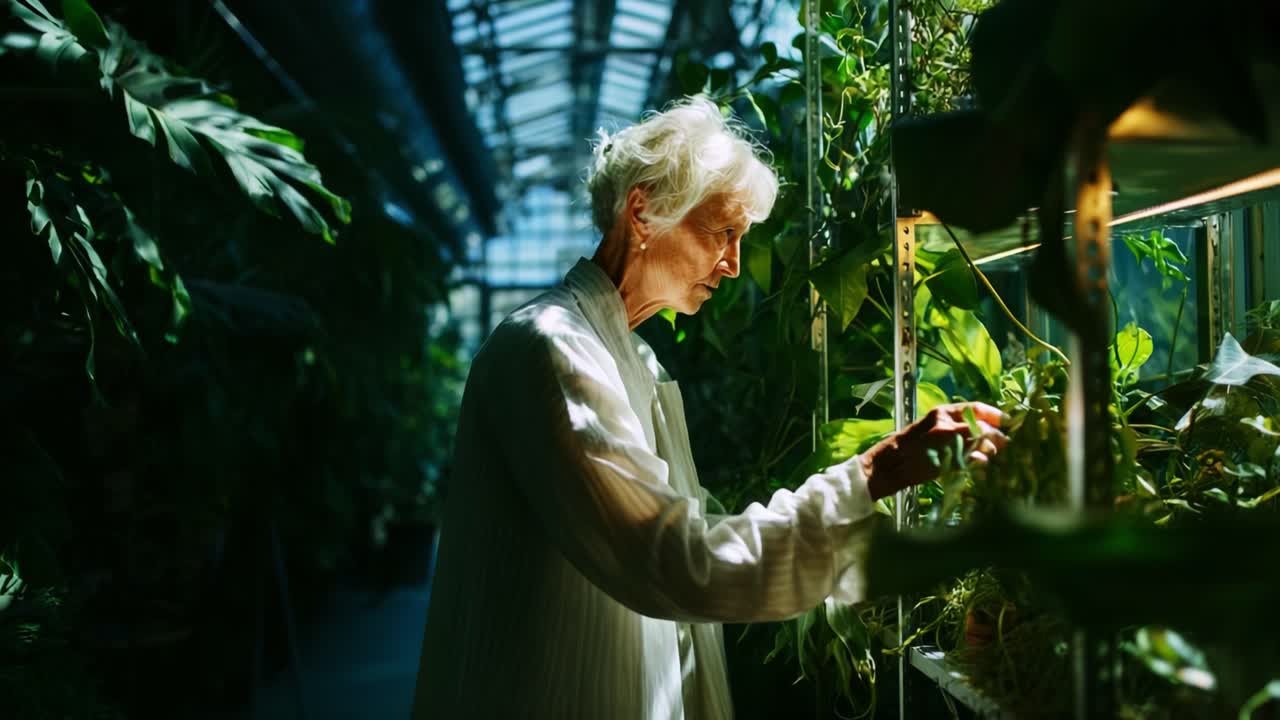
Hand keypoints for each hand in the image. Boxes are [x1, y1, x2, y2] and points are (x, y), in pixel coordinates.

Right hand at [862, 402, 1007, 500]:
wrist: (889, 463)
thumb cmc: (908, 446)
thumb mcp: (930, 428)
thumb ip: (954, 427)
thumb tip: (982, 432)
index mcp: (941, 412)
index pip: (975, 408)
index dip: (994, 414)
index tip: (1007, 420)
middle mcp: (946, 424)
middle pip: (983, 427)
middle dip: (997, 435)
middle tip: (1005, 442)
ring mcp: (948, 443)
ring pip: (980, 444)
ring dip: (990, 449)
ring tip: (992, 454)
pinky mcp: (948, 461)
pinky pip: (973, 459)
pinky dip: (980, 461)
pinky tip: (980, 463)